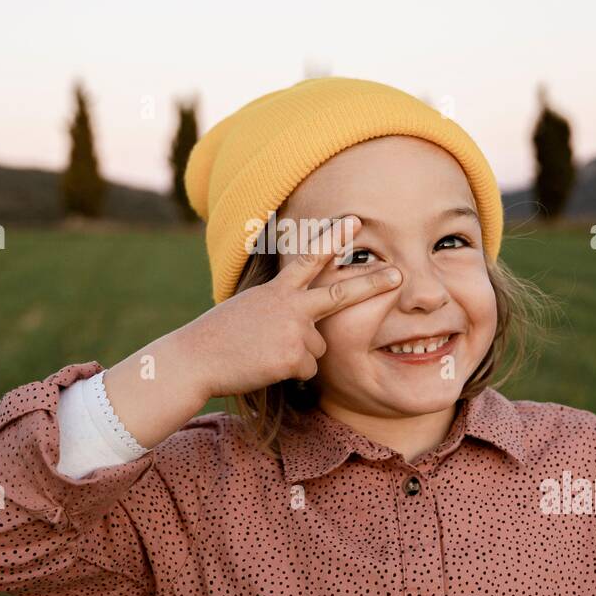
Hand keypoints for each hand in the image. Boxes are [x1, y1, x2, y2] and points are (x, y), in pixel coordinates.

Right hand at [178, 215, 400, 399]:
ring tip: (266, 353)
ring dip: (298, 355)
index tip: (355, 222)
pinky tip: (266, 367)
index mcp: (277, 291)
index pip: (309, 259)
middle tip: (398, 275)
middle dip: (372, 284)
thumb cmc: (219, 336)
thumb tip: (308, 323)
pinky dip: (290, 374)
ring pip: (319, 348)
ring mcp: (295, 331)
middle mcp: (290, 306)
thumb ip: (280, 306)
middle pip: (340, 294)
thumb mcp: (250, 308)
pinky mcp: (294, 357)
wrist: (197, 359)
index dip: (333, 239)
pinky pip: (308, 370)